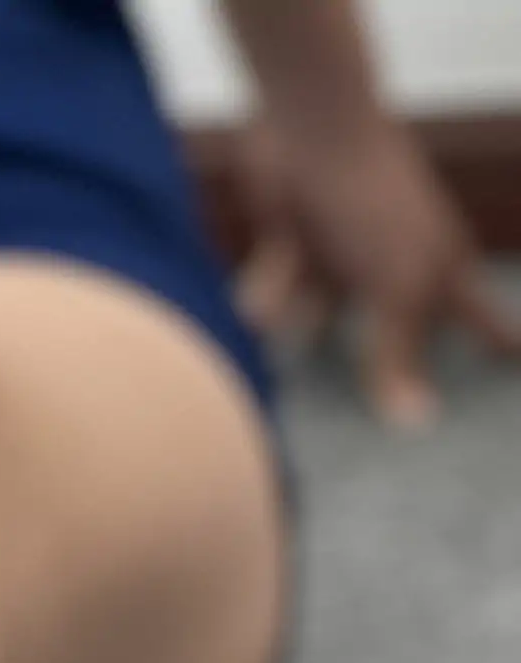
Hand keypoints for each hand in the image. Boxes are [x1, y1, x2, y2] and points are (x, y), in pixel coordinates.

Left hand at [236, 116, 520, 427]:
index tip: (512, 364)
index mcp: (437, 271)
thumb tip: (416, 424)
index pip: (478, 319)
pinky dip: (270, 285)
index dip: (495, 343)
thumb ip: (400, 358)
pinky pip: (272, 301)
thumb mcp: (399, 290)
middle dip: (368, 359)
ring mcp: (338, 262)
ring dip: (301, 314)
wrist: (306, 133)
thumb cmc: (372, 204)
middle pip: (385, 336)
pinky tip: (279, 253)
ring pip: (312, 324)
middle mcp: (389, 270)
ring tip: (303, 286)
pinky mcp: (288, 253)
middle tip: (368, 401)